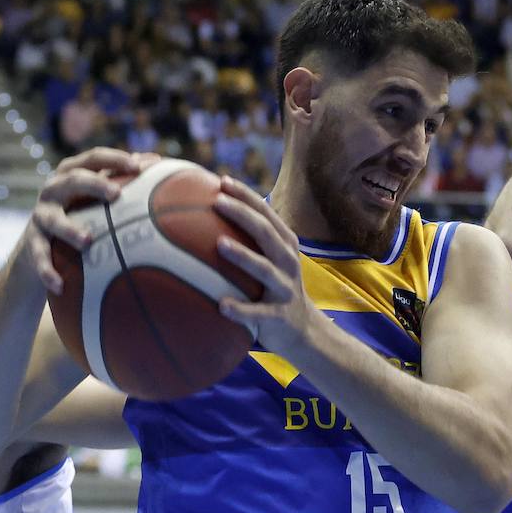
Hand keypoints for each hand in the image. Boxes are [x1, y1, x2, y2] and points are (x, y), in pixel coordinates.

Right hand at [12, 147, 155, 294]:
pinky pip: (39, 256)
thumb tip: (158, 161)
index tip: (137, 166)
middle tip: (116, 194)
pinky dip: (47, 271)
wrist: (37, 244)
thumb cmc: (79, 213)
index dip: (114, 159)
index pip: (93, 159)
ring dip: (69, 229)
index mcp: (71, 174)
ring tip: (87, 241)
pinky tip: (59, 285)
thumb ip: (120, 178)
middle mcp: (53, 190)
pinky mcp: (32, 241)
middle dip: (94, 185)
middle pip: (73, 180)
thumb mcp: (95, 195)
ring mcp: (41, 215)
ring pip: (54, 220)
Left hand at [211, 176, 317, 354]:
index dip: (246, 196)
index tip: (222, 181)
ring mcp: (284, 288)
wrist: (304, 331)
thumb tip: (207, 218)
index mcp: (285, 245)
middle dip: (242, 214)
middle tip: (217, 201)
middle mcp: (287, 262)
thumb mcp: (272, 261)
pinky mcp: (279, 316)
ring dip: (242, 255)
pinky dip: (241, 309)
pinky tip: (221, 306)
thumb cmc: (277, 289)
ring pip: (264, 269)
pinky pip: (258, 313)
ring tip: (219, 243)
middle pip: (266, 233)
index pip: (265, 214)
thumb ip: (251, 241)